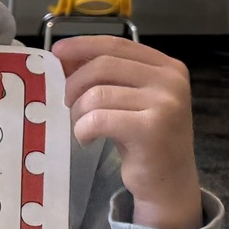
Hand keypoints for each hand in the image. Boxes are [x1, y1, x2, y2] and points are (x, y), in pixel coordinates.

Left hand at [52, 35, 202, 228]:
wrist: (169, 184)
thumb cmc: (145, 140)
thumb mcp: (130, 100)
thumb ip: (108, 76)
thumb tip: (65, 55)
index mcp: (167, 66)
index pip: (117, 44)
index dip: (83, 45)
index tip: (58, 51)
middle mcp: (170, 81)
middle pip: (103, 65)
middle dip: (75, 83)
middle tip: (67, 102)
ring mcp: (165, 104)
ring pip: (97, 94)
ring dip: (78, 111)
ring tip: (82, 126)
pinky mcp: (151, 129)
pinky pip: (98, 119)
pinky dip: (83, 129)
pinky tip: (87, 139)